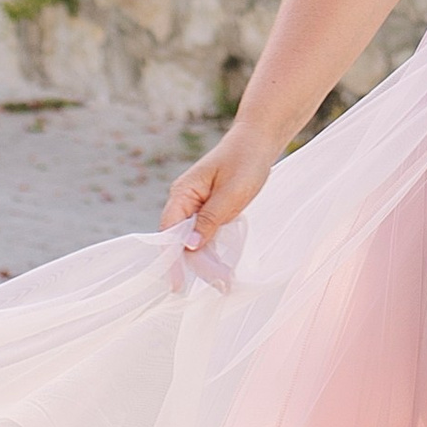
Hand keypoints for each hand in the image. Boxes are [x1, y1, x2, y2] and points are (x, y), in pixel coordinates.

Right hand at [159, 119, 281, 277]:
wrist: (258, 142)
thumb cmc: (245, 162)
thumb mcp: (230, 194)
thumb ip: (209, 220)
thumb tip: (188, 246)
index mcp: (182, 193)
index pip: (169, 232)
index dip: (172, 258)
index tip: (177, 283)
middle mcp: (184, 200)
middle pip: (180, 239)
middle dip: (195, 264)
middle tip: (217, 284)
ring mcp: (196, 205)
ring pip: (193, 239)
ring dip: (206, 260)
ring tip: (223, 282)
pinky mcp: (209, 209)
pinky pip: (205, 234)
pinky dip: (213, 249)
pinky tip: (224, 266)